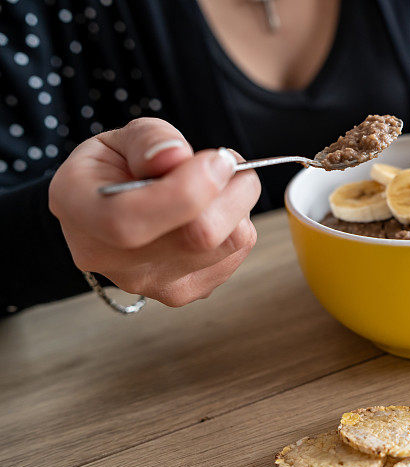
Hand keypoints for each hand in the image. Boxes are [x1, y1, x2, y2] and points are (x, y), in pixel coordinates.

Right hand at [49, 118, 260, 306]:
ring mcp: (151, 283)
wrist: (112, 212)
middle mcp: (111, 260)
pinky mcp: (187, 292)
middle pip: (198, 236)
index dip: (186, 189)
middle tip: (226, 161)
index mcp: (78, 210)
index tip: (218, 159)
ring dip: (237, 203)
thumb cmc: (117, 169)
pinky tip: (210, 211)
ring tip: (214, 184)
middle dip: (231, 190)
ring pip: (229, 242)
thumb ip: (148, 139)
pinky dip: (236, 223)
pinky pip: (236, 252)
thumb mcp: (120, 138)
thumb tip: (176, 155)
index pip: (130, 222)